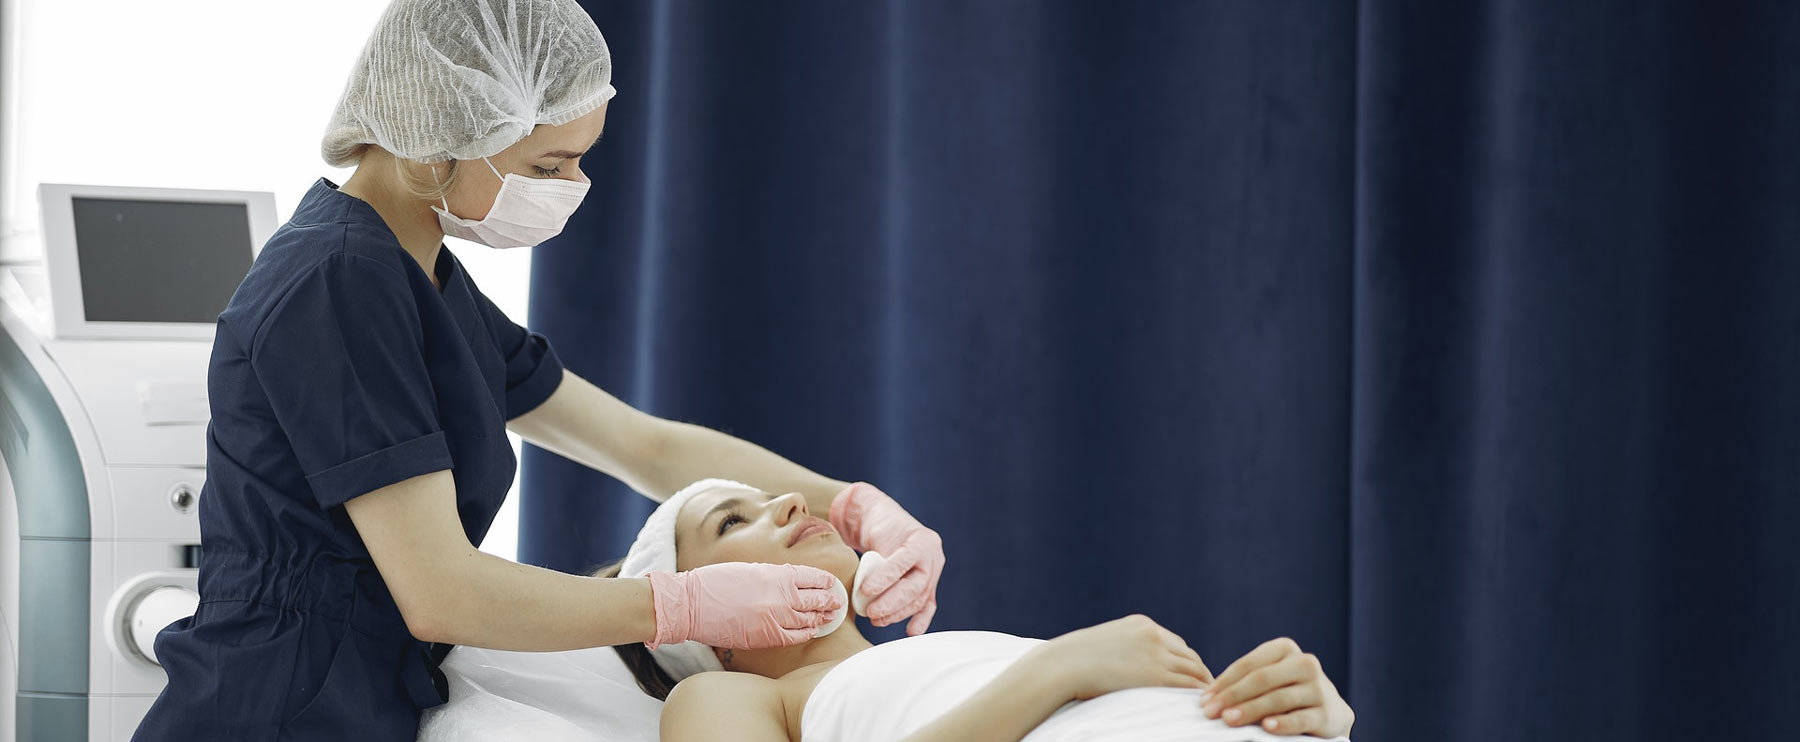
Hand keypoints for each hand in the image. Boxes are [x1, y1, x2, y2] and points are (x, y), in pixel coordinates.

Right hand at [645, 562, 845, 649]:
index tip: (831, 583)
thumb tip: (794, 582)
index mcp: (776, 575)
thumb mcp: (751, 569)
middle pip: (815, 599)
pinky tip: (810, 630)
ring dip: (821, 618)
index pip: (812, 577)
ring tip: (830, 617)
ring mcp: (773, 618)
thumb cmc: (716, 582)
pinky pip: (793, 636)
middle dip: (828, 601)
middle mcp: (780, 597)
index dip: (825, 581)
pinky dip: (805, 633)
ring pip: (808, 619)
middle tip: (837, 602)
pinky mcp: (764, 637)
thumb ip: (775, 576)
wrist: (691, 604)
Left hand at [827, 482, 944, 634]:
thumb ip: (875, 556)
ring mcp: (933, 573)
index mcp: (922, 540)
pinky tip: (911, 631)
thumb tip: (863, 588)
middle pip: (915, 586)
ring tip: (876, 620)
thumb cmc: (878, 525)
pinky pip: (927, 605)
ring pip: (919, 599)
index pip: (904, 562)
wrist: (887, 521)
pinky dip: (920, 620)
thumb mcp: (875, 531)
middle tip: (871, 613)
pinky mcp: (929, 586)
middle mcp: (933, 557)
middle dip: (891, 603)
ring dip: (897, 613)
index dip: (885, 579)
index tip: (865, 590)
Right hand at [1027, 614, 1212, 700]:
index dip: (1187, 659)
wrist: (1063, 665)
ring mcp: (1156, 654)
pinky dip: (1198, 692)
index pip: (1176, 642)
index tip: (1193, 672)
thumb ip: (1122, 648)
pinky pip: (1187, 684)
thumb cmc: (1074, 659)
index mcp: (1141, 624)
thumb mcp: (1104, 642)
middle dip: (1200, 671)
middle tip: (1209, 688)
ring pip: (1193, 669)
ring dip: (1204, 683)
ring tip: (1210, 698)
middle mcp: (1153, 635)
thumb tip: (1126, 663)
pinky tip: (1201, 701)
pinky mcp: (1155, 676)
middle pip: (1189, 655)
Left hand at [1201, 637, 1353, 737]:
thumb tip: (1209, 698)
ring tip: (1229, 719)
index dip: (1224, 682)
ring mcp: (1319, 688)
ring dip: (1250, 710)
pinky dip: (1283, 723)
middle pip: (1261, 679)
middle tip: (1211, 712)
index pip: (1249, 664)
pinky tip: (1267, 727)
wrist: (1329, 712)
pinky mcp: (1328, 713)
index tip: (1204, 699)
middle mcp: (1305, 663)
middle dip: (1233, 696)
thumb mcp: (1268, 681)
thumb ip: (1244, 683)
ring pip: (1278, 698)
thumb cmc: (1286, 693)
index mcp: (1285, 649)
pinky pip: (1301, 718)